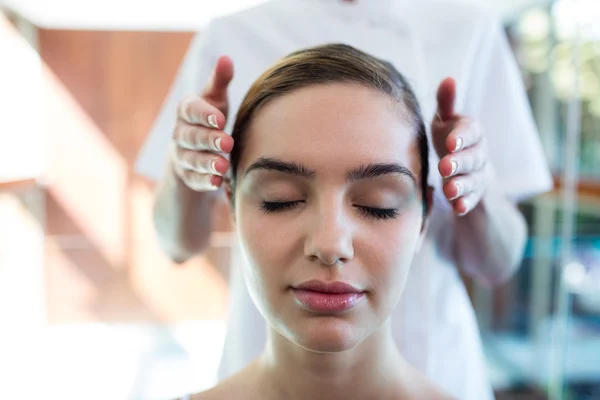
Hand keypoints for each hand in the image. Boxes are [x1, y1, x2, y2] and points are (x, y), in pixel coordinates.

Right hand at [172, 56, 234, 190]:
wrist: (196, 152)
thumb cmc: (211, 119)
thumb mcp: (216, 101)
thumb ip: (220, 81)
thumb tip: (226, 58)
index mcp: (187, 111)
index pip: (190, 109)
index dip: (203, 114)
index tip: (221, 118)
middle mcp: (180, 133)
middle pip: (191, 136)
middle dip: (209, 139)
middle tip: (228, 142)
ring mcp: (182, 156)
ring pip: (191, 159)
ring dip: (207, 162)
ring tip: (224, 165)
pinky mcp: (187, 177)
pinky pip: (193, 180)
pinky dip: (205, 181)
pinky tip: (218, 183)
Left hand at [432, 78, 487, 215]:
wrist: (464, 163)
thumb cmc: (449, 135)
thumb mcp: (446, 119)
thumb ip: (447, 103)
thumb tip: (448, 79)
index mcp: (473, 130)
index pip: (470, 132)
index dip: (461, 138)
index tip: (450, 143)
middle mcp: (479, 152)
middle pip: (472, 157)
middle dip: (459, 163)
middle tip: (444, 167)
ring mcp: (479, 174)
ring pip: (473, 179)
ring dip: (462, 185)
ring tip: (449, 190)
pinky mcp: (475, 192)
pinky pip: (472, 199)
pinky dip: (465, 203)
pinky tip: (457, 207)